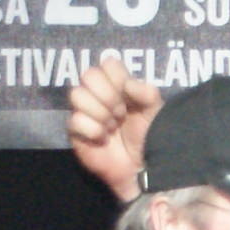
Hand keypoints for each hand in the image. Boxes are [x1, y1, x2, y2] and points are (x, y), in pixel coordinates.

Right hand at [68, 56, 158, 202]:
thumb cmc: (148, 136)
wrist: (142, 166)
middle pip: (88, 74)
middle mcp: (97, 94)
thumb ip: (147, 92)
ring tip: (112, 127)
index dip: (117, 78)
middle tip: (121, 113)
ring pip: (77, 94)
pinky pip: (75, 120)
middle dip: (108, 96)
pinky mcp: (75, 131)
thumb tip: (127, 84)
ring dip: (100, 113)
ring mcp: (84, 111)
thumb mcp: (154, 112)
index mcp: (116, 84)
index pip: (107, 63)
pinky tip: (103, 139)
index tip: (128, 96)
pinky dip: (93, 130)